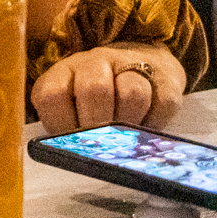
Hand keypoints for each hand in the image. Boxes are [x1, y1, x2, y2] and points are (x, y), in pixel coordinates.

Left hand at [31, 42, 183, 133]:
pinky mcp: (164, 76)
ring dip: (129, 123)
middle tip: (103, 144)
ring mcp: (130, 65)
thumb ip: (69, 126)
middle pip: (94, 90)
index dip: (61, 125)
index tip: (72, 143)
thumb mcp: (73, 105)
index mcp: (63, 72)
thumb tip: (77, 155)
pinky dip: (156, 122)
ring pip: (132, 93)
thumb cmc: (98, 96)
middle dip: (98, 125)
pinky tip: (147, 127)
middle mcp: (93, 63)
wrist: (140, 63)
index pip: (52, 96)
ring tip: (126, 136)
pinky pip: (163, 102)